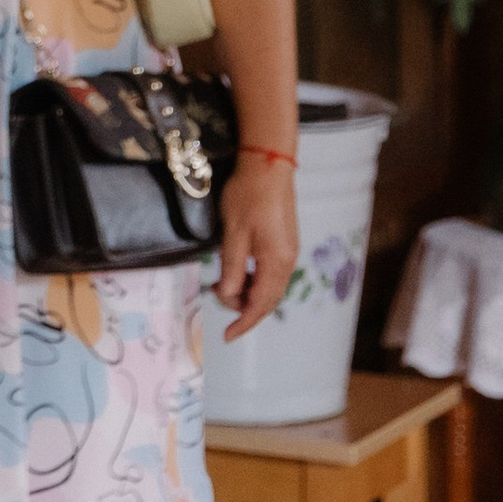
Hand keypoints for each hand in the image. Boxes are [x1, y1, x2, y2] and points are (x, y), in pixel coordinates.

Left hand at [213, 152, 298, 336]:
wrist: (269, 166)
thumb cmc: (248, 196)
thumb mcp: (234, 233)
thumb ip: (231, 267)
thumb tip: (227, 296)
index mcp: (277, 263)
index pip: (260, 304)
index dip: (243, 322)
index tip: (227, 336)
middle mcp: (287, 262)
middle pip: (267, 299)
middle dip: (241, 306)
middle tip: (214, 293)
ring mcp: (288, 252)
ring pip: (268, 286)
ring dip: (245, 291)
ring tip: (220, 282)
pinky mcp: (284, 243)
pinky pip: (270, 273)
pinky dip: (252, 279)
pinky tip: (235, 270)